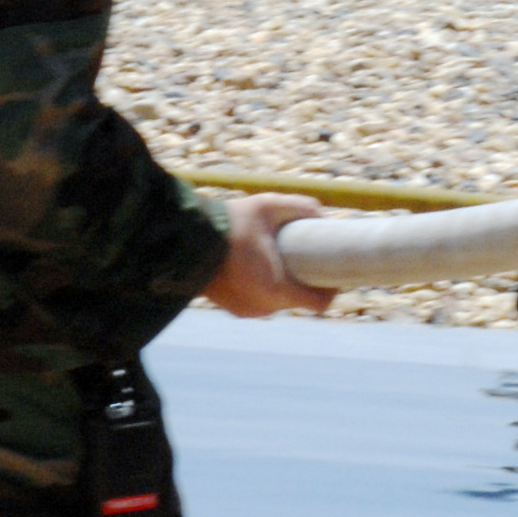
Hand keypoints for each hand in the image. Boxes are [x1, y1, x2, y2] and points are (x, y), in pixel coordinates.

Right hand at [205, 193, 334, 316]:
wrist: (184, 240)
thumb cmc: (228, 223)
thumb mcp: (267, 206)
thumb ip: (299, 207)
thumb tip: (321, 212)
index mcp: (276, 290)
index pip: (319, 304)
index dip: (331, 290)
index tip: (333, 274)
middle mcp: (264, 307)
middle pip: (298, 300)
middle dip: (305, 282)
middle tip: (307, 259)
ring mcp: (248, 311)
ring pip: (278, 302)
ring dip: (284, 286)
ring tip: (282, 262)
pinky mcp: (234, 309)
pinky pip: (260, 301)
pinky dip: (264, 289)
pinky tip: (260, 270)